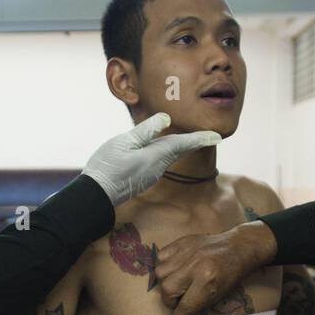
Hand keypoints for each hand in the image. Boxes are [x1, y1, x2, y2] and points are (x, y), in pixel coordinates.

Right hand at [83, 112, 221, 206]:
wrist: (96, 195)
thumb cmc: (107, 166)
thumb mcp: (124, 143)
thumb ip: (146, 131)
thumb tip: (166, 118)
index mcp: (155, 156)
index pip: (183, 143)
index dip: (200, 138)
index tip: (218, 136)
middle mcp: (158, 167)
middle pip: (180, 150)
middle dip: (195, 142)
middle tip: (212, 136)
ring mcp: (151, 175)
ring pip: (170, 156)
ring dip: (182, 146)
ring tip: (193, 138)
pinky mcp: (143, 178)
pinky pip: (160, 161)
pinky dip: (168, 152)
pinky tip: (166, 148)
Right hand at [154, 221, 277, 314]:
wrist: (237, 248)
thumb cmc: (229, 274)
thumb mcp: (217, 295)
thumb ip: (196, 305)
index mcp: (207, 282)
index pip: (184, 307)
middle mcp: (194, 267)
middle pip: (167, 290)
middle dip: (170, 301)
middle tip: (178, 301)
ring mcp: (186, 253)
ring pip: (160, 274)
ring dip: (165, 284)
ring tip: (176, 285)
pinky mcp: (181, 243)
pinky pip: (160, 258)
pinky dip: (164, 267)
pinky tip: (173, 270)